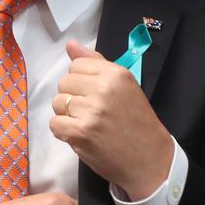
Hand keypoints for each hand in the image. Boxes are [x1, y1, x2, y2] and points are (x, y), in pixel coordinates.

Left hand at [50, 41, 172, 200]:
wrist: (150, 160)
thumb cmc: (136, 122)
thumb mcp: (124, 86)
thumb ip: (95, 63)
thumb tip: (70, 44)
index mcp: (115, 74)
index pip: (76, 65)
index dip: (82, 81)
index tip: (94, 94)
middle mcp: (103, 89)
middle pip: (64, 83)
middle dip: (72, 97)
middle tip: (91, 112)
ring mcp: (91, 111)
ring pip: (57, 102)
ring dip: (67, 115)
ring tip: (87, 123)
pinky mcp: (81, 133)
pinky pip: (55, 124)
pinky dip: (64, 131)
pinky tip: (80, 135)